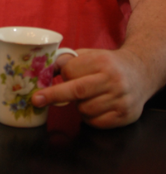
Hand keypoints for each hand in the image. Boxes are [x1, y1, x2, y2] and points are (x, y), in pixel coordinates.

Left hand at [31, 48, 149, 127]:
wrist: (140, 72)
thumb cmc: (107, 63)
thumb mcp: (88, 54)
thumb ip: (66, 60)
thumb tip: (42, 70)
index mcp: (101, 61)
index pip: (71, 71)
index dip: (61, 76)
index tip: (57, 77)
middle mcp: (113, 80)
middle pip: (76, 90)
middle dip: (53, 95)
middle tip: (36, 99)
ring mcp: (120, 99)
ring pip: (85, 109)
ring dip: (78, 106)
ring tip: (86, 97)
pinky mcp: (125, 115)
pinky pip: (96, 122)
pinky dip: (89, 117)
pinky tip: (95, 106)